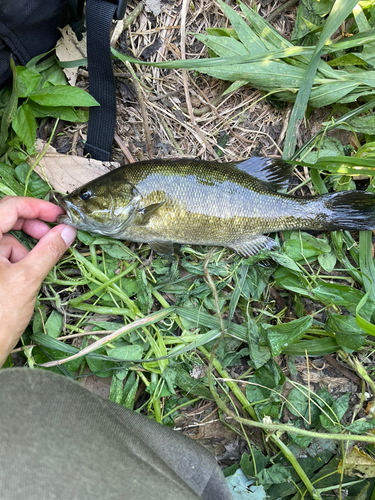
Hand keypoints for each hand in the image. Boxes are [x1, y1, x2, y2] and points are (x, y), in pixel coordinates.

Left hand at [0, 196, 75, 366]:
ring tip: (35, 266)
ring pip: (5, 238)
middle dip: (32, 225)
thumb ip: (49, 250)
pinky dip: (16, 258)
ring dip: (25, 246)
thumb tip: (66, 231)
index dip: (38, 207)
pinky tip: (24, 275)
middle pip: (6, 218)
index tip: (59, 214)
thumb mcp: (28, 278)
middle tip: (53, 234)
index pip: (10, 207)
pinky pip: (1, 253)